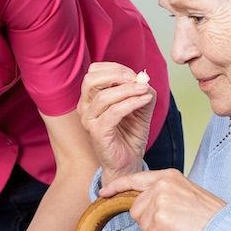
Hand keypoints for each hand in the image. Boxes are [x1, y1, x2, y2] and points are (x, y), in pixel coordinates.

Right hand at [78, 62, 155, 183]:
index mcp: (91, 98)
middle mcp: (85, 107)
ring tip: (145, 90)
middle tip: (137, 79)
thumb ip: (141, 91)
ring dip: (128, 90)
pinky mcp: (97, 133)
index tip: (135, 75)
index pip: (94, 71)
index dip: (115, 68)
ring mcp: (89, 121)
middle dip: (116, 75)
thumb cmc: (130, 135)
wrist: (129, 162)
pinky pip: (113, 112)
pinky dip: (131, 103)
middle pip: (91, 79)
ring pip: (103, 96)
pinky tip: (145, 100)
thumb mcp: (139, 107)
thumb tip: (144, 79)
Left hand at [99, 169, 225, 230]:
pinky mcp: (161, 217)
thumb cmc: (210, 218)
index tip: (103, 193)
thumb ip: (164, 194)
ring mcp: (160, 199)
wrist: (226, 230)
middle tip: (172, 227)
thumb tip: (143, 206)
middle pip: (135, 209)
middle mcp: (162, 183)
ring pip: (142, 224)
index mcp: (169, 175)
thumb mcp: (185, 194)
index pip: (135, 179)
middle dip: (149, 224)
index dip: (117, 188)